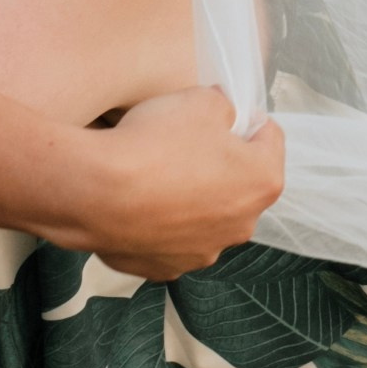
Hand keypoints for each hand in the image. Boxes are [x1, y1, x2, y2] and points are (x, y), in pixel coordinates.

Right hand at [88, 87, 286, 279]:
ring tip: (160, 171)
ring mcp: (203, 252)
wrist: (95, 192)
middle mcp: (240, 225)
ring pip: (207, 215)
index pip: (271, 141)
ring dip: (194, 195)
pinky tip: (142, 200)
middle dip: (222, 162)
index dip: (249, 121)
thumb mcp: (200, 101)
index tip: (230, 114)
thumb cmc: (154, 144)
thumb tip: (221, 112)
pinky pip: (172, 237)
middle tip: (190, 141)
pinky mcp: (166, 266)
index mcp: (261, 181)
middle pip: (241, 183)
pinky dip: (163, 220)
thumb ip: (222, 105)